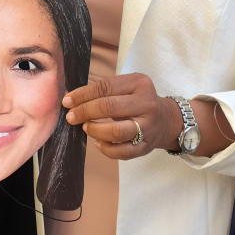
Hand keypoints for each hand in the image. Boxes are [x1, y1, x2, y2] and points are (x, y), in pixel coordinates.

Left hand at [63, 73, 180, 159]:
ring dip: (95, 130)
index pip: (105, 87)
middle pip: (109, 107)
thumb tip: (72, 99)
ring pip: (116, 132)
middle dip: (85, 112)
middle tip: (71, 117)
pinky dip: (106, 149)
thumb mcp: (127, 86)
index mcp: (139, 83)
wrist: (166, 120)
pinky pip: (122, 152)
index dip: (83, 95)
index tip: (67, 101)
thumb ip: (104, 90)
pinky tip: (98, 143)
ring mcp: (148, 126)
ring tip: (85, 128)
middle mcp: (147, 104)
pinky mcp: (146, 146)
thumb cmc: (138, 100)